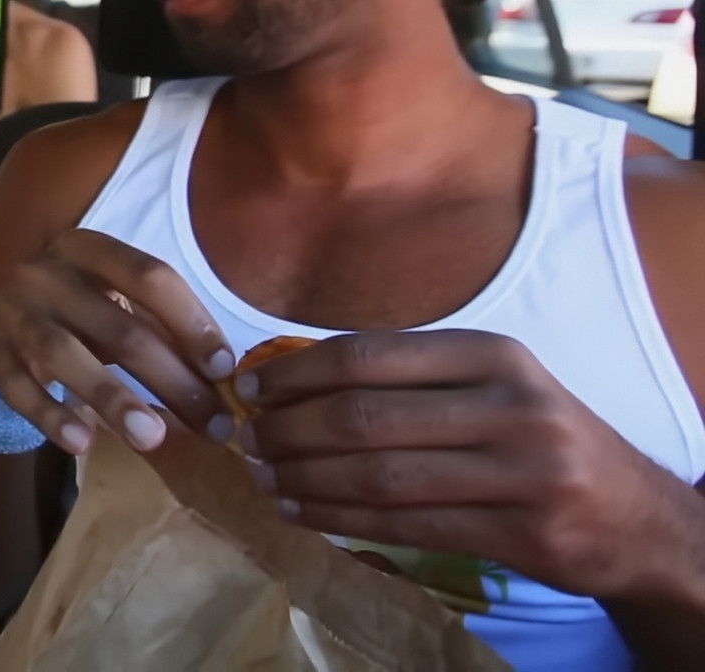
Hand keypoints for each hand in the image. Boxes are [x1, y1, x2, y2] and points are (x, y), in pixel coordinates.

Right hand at [0, 229, 234, 455]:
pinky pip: (18, 388)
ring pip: (63, 353)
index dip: (192, 322)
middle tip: (212, 425)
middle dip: (171, 380)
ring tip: (152, 438)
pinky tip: (81, 443)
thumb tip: (223, 380)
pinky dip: (50, 416)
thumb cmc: (82, 313)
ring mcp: (12, 312)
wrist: (7, 321)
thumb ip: (163, 330)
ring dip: (112, 398)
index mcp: (87, 248)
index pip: (148, 276)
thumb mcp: (119, 304)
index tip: (225, 370)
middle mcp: (44, 272)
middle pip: (116, 325)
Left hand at [244, 329, 704, 602]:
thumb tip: (289, 376)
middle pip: (364, 416)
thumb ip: (408, 377)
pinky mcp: (522, 532)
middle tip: (247, 440)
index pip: (368, 355)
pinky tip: (302, 514)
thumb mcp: (490, 387)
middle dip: (289, 430)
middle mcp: (511, 404)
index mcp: (492, 354)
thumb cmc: (537, 440)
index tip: (248, 389)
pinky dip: (341, 520)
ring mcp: (523, 470)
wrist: (638, 517)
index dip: (295, 373)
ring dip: (305, 480)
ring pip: (380, 475)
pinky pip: (406, 525)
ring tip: (263, 479)